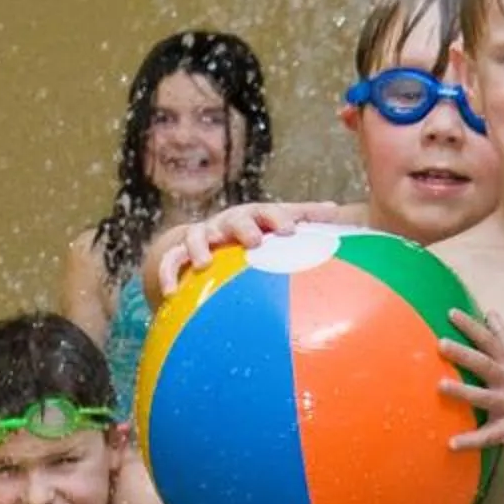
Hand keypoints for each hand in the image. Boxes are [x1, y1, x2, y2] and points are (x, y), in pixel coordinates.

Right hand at [149, 201, 344, 298]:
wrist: (208, 235)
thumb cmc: (253, 231)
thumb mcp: (275, 222)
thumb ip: (304, 216)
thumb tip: (336, 208)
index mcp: (253, 217)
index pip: (268, 212)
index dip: (278, 219)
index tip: (290, 231)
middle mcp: (227, 223)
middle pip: (235, 221)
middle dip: (243, 228)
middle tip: (254, 241)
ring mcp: (203, 237)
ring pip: (196, 238)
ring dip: (199, 249)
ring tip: (203, 264)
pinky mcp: (180, 254)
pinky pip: (170, 263)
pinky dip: (167, 276)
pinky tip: (169, 294)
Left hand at [439, 306, 503, 458]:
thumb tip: (490, 312)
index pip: (490, 340)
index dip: (472, 326)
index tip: (451, 312)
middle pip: (485, 364)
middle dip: (464, 353)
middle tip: (441, 343)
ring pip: (484, 397)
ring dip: (463, 391)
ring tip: (440, 385)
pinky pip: (488, 436)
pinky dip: (470, 441)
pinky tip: (451, 444)